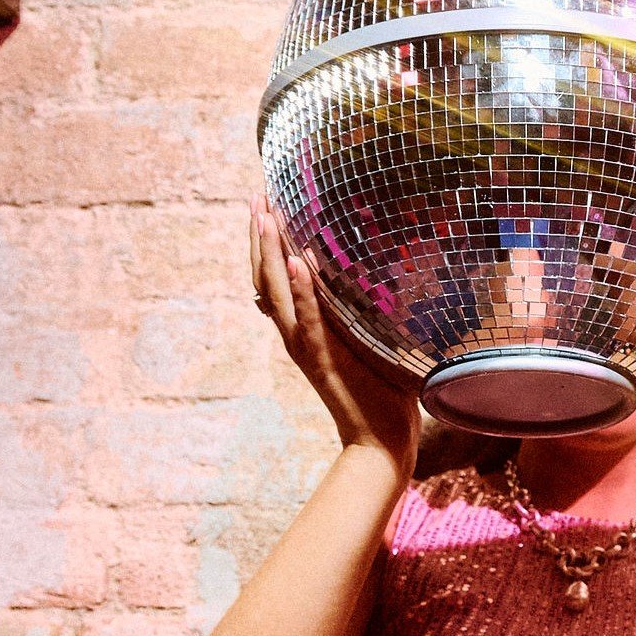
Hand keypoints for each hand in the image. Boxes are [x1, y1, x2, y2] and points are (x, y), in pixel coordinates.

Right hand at [250, 197, 417, 463]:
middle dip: (258, 237)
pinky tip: (295, 260)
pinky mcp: (324, 357)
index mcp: (302, 329)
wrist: (378, 438)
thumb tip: (374, 282)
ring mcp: (305, 346)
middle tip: (255, 197)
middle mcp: (294, 335)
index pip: (272, 278)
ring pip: (276, 292)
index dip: (264, 244)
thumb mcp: (366, 341)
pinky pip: (308, 318)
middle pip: (263, 278)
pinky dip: (301, 290)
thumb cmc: (380, 391)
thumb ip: (359, 314)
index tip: (263, 206)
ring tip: (265, 217)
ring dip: (268, 252)